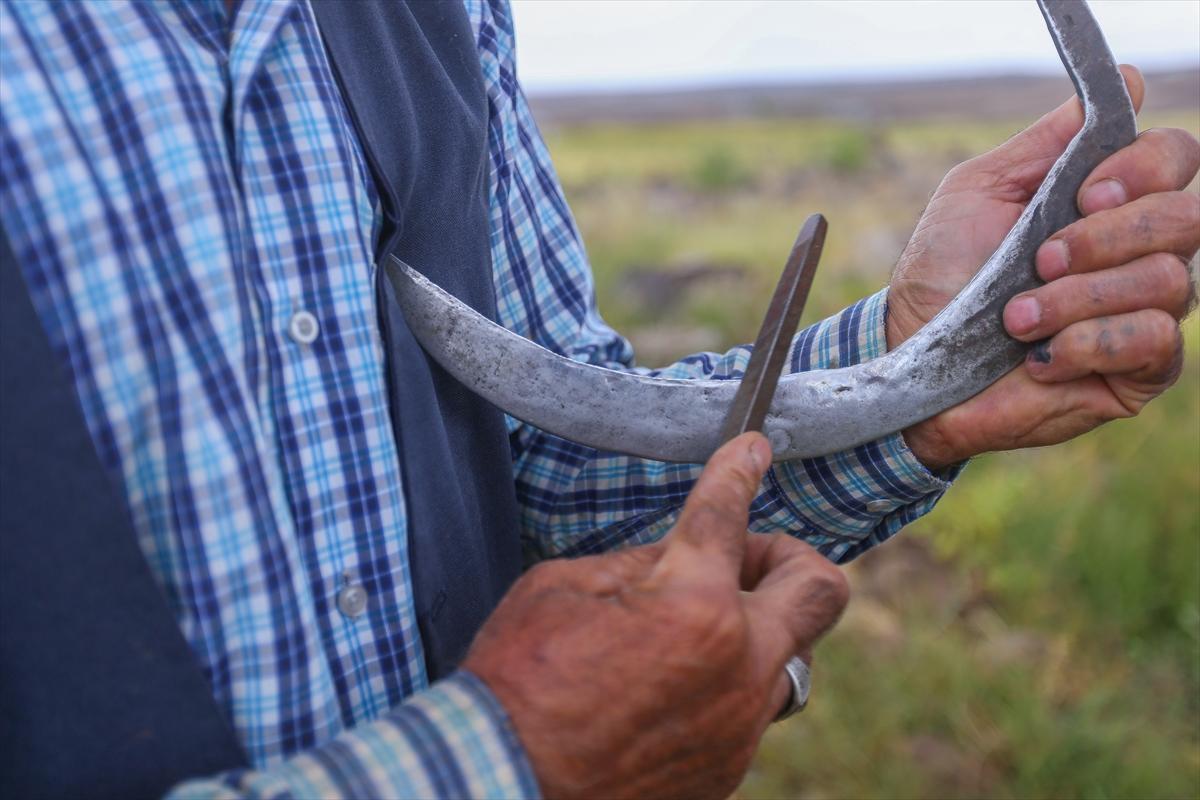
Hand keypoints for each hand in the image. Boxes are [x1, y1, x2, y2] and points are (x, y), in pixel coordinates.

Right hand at [463, 434, 848, 798]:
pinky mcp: (727, 769)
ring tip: (692, 630)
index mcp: (695, 603)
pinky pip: (750, 708)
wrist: (502, 782)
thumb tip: (672, 557)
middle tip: (738, 560)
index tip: (754, 450)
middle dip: (786, 556)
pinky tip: (665, 687)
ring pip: (791, 655)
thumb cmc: (518, 679)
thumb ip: (635, 564)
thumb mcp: (561, 588)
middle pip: (821, 588)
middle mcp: (741, 664)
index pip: (729, 513)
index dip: (740, 469)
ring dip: (755, 628)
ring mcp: (741, 724)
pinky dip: (722, 682)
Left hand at [887, 66, 1198, 468]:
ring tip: (1017, 318)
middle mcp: (1140, 251)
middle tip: (1041, 260)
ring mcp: (1144, 311)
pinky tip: (1041, 357)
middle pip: (1188, 218)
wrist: (915, 359)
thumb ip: (1047, 141)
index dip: (1145, 168)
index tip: (1087, 193)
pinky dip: (1088, 343)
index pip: (1175, 158)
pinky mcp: (1137, 372)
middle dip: (1108, 237)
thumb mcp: (979, 190)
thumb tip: (1123, 82)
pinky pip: (1154, 342)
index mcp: (1108, 201)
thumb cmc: (943, 273)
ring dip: (1078, 297)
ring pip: (1167, 281)